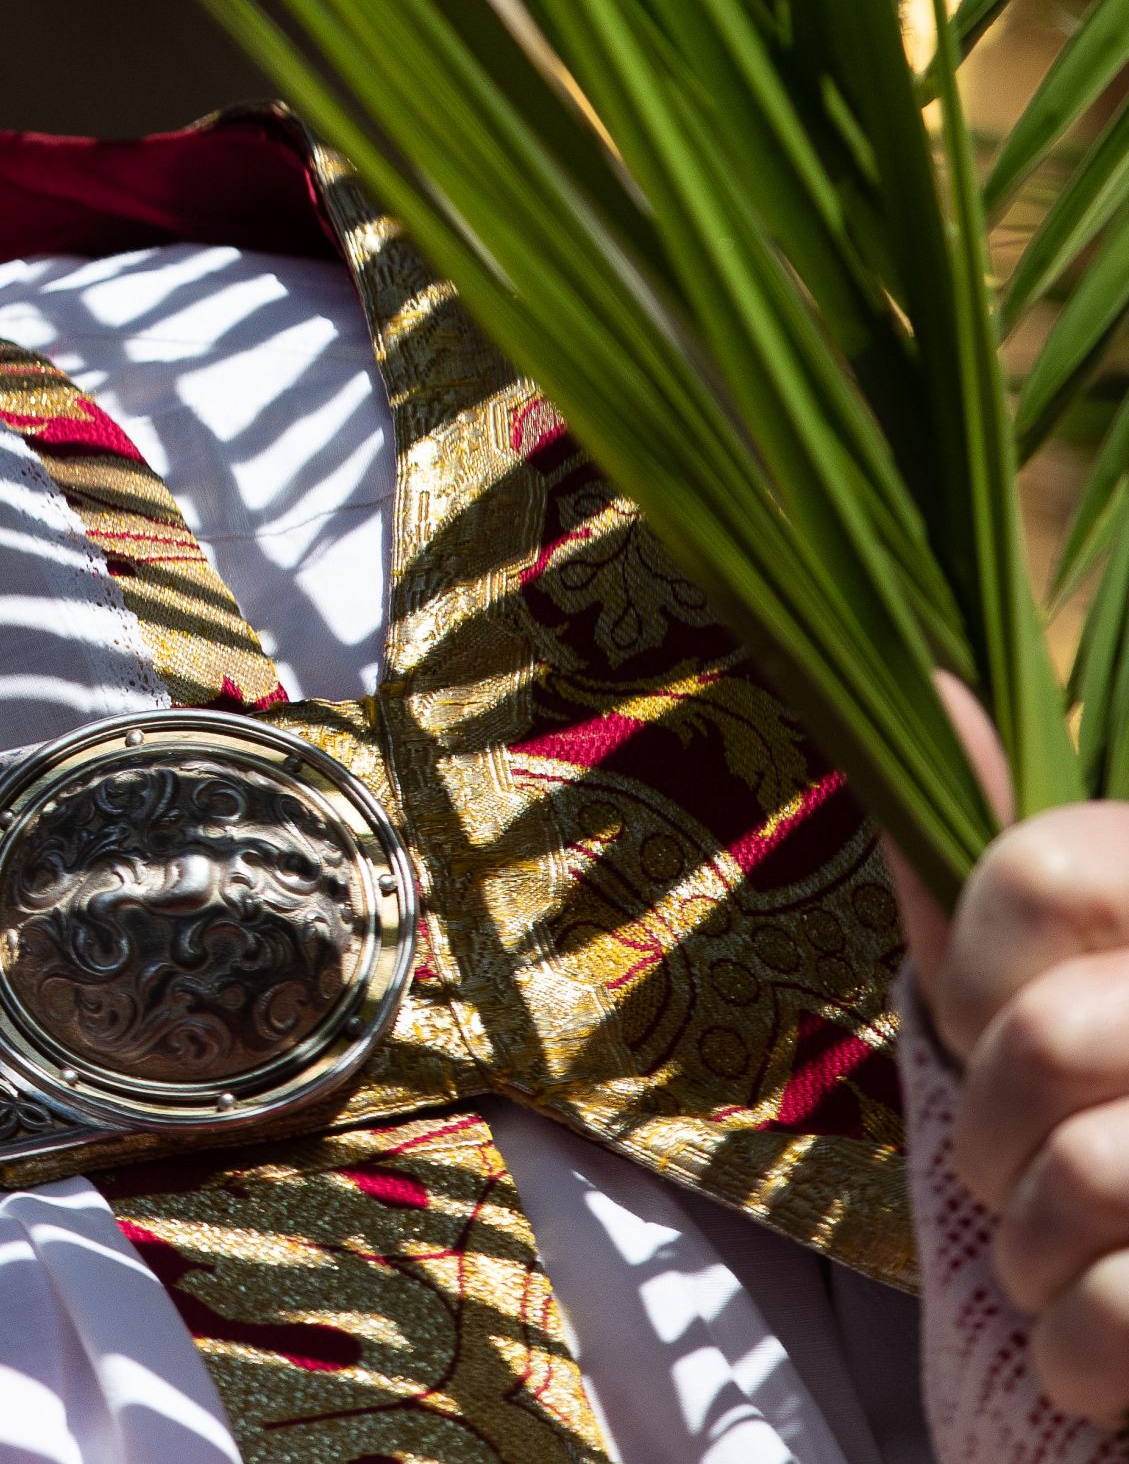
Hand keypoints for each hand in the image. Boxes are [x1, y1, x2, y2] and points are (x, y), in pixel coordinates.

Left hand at [896, 674, 1128, 1420]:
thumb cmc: (1113, 1124)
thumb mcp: (1058, 989)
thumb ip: (1001, 873)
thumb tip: (930, 683)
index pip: (1039, 873)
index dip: (973, 972)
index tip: (994, 1027)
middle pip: (1042, 1039)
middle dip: (988, 1135)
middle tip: (1013, 1177)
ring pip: (1081, 1178)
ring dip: (1030, 1254)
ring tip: (1059, 1263)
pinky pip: (1125, 1314)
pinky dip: (1080, 1356)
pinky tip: (1094, 1355)